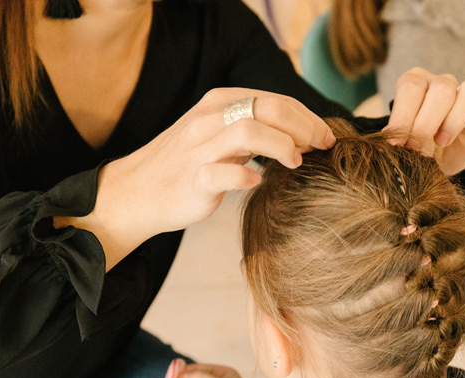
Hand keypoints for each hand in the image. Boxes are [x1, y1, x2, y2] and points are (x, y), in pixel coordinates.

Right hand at [55, 88, 335, 270]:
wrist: (138, 191)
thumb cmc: (188, 164)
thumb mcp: (220, 134)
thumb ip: (254, 128)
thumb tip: (303, 133)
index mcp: (220, 103)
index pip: (275, 99)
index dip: (308, 117)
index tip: (326, 137)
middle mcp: (210, 119)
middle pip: (269, 108)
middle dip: (304, 127)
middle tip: (322, 147)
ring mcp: (199, 148)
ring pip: (247, 131)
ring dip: (281, 145)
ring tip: (296, 162)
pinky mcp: (192, 179)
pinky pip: (220, 173)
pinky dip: (244, 176)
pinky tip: (258, 181)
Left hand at [384, 68, 464, 175]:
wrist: (434, 167)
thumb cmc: (415, 150)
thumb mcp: (401, 143)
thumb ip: (396, 134)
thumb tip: (388, 136)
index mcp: (417, 84)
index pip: (411, 86)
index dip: (403, 115)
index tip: (396, 143)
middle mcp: (443, 84)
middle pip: (442, 88)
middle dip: (426, 122)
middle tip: (417, 148)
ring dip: (454, 119)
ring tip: (442, 141)